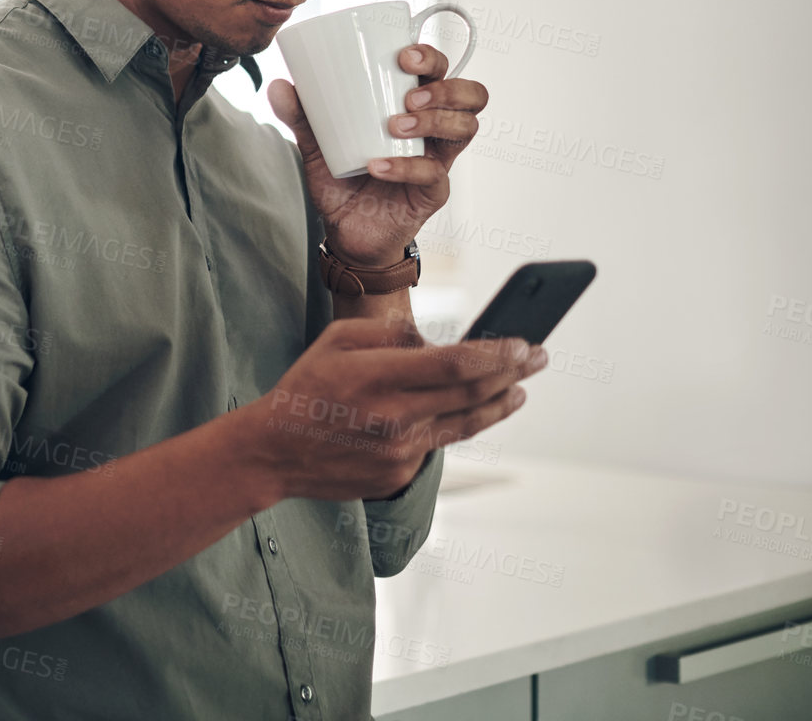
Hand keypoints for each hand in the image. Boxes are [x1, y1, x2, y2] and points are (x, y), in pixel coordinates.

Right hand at [236, 316, 545, 504]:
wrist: (274, 452)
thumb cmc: (305, 388)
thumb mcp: (336, 341)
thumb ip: (390, 336)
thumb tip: (436, 343)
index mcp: (377, 378)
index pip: (455, 364)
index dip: (497, 353)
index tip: (523, 343)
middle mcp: (394, 418)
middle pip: (471, 393)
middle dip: (513, 372)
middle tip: (537, 356)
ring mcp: (399, 451)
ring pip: (465, 424)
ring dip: (500, 404)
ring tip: (521, 390)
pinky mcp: (399, 474)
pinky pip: (437, 444)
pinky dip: (456, 424)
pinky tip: (469, 411)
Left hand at [266, 43, 489, 265]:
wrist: (345, 232)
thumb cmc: (342, 182)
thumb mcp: (317, 145)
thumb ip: (301, 116)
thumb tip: (278, 85)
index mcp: (414, 108)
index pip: (442, 71)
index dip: (433, 57)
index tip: (403, 55)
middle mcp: (434, 131)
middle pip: (471, 96)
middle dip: (445, 88)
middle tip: (408, 95)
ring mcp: (438, 160)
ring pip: (465, 129)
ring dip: (433, 121)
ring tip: (394, 126)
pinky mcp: (434, 192)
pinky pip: (433, 174)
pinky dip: (405, 167)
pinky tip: (378, 165)